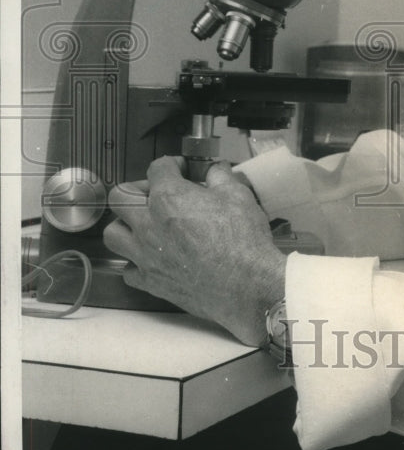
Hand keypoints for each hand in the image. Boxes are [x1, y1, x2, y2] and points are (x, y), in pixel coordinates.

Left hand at [105, 156, 286, 346]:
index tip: (182, 170)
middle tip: (157, 193)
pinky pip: (127, 269)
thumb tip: (215, 170)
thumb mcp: (237, 196)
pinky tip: (153, 257)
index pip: (157, 168)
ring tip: (144, 225)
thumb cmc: (242, 241)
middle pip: (120, 196)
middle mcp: (148, 224)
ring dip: (125, 225)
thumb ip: (220, 177)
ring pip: (113, 233)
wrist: (245, 285)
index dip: (172, 165)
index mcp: (169, 197)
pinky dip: (135, 261)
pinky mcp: (150, 281)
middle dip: (137, 189)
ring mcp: (145, 255)